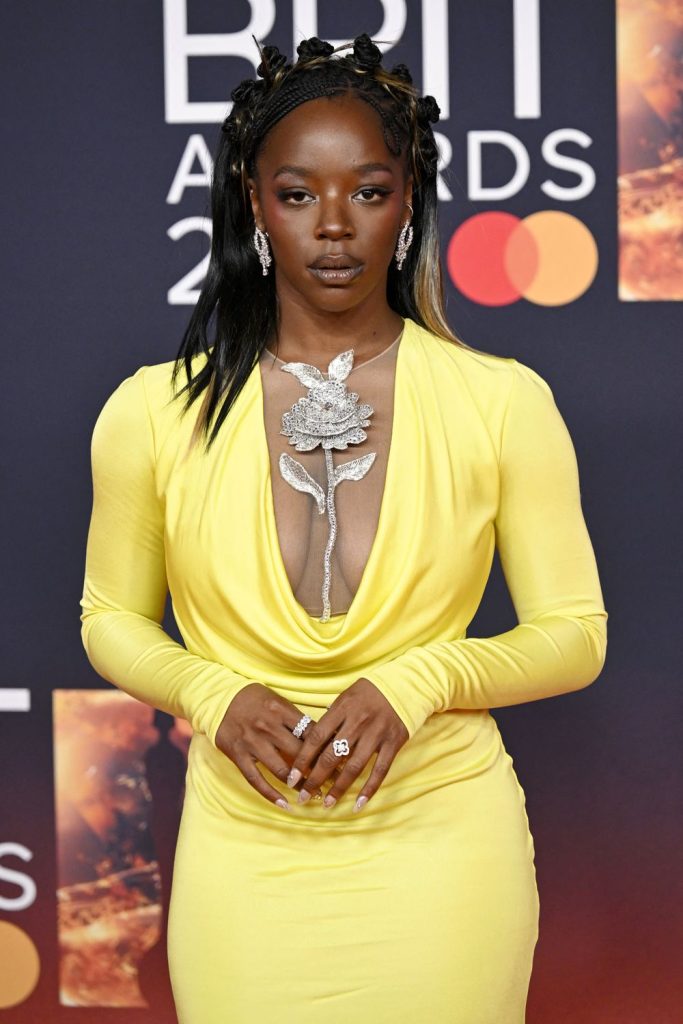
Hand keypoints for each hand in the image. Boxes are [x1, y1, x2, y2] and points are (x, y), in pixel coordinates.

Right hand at [214, 683, 323, 809]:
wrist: (219, 697)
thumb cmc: (253, 698)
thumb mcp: (277, 700)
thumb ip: (296, 718)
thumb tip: (323, 735)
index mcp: (281, 710)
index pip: (311, 732)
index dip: (328, 747)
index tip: (342, 759)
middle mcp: (268, 727)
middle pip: (300, 753)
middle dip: (320, 770)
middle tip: (335, 782)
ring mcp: (253, 743)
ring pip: (281, 770)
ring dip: (300, 785)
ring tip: (315, 795)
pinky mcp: (238, 755)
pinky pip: (256, 780)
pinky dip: (271, 794)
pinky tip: (285, 805)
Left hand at [284, 678, 408, 811]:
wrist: (404, 684)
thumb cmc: (368, 692)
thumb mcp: (345, 697)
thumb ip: (331, 720)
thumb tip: (313, 746)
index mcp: (342, 708)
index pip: (316, 738)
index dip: (302, 760)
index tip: (292, 778)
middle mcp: (358, 722)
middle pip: (332, 756)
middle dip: (315, 779)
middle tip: (303, 796)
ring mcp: (377, 733)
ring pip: (354, 767)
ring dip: (339, 788)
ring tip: (327, 804)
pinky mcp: (393, 743)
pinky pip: (380, 770)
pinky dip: (369, 789)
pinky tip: (358, 804)